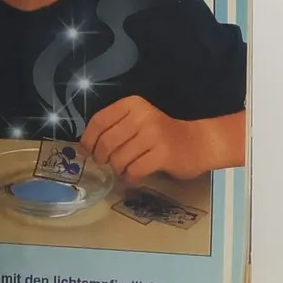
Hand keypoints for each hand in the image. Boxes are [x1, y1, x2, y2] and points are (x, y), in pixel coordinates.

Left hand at [81, 98, 245, 182]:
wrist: (198, 143)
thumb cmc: (161, 134)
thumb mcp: (136, 121)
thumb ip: (114, 128)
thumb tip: (85, 147)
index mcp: (132, 104)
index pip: (99, 121)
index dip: (88, 139)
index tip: (86, 151)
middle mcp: (142, 116)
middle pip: (106, 142)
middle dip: (101, 157)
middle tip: (106, 163)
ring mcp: (153, 135)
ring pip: (119, 158)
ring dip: (118, 169)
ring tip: (124, 169)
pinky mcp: (163, 154)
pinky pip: (134, 170)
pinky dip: (130, 177)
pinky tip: (133, 176)